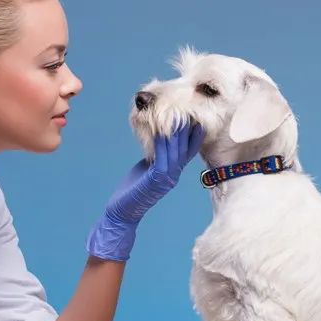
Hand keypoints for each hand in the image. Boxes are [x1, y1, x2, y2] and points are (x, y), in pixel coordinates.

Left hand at [86, 123, 203, 260]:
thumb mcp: (149, 166)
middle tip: (187, 108)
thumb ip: (157, 153)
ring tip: (176, 114)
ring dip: (176, 133)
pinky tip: (159, 131)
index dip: (195, 134)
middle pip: (185, 148)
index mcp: (174, 170)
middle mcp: (174, 174)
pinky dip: (161, 144)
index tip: (197, 116)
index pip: (190, 150)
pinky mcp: (156, 181)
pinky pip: (162, 159)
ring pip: (175, 152)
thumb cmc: (133, 188)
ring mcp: (167, 178)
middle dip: (187, 128)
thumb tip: (158, 134)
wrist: (122, 211)